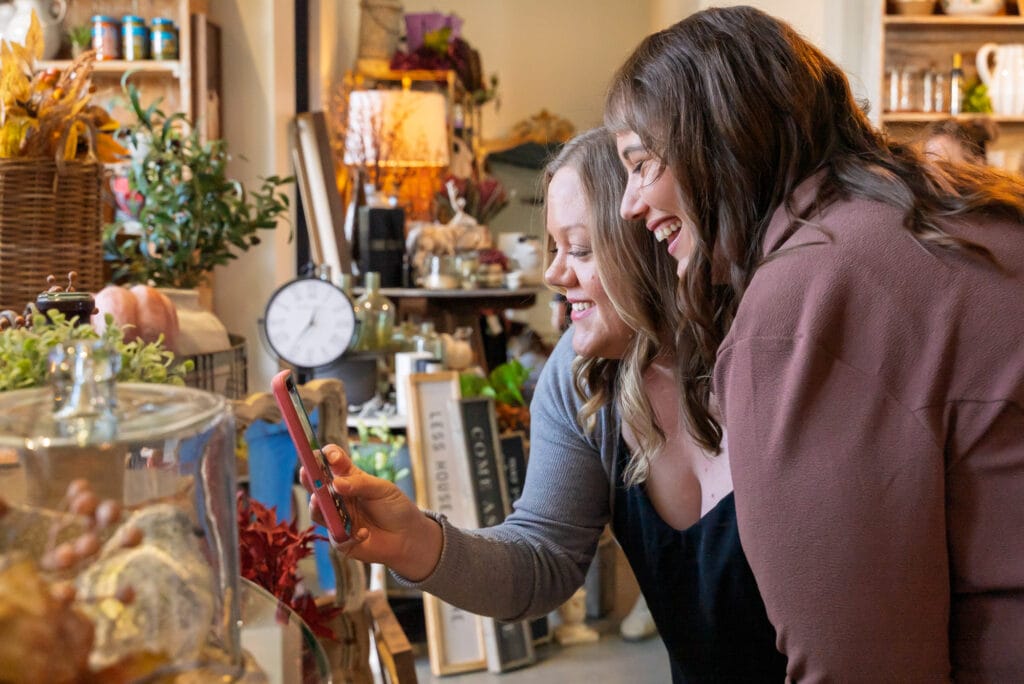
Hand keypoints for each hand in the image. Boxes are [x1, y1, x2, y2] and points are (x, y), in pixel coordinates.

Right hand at [302, 444, 442, 580]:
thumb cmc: (395, 507)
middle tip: (305, 471)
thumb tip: (336, 483)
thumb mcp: (382, 489)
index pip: (333, 463)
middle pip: (317, 486)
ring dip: (317, 506)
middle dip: (309, 478)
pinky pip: (337, 537)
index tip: (328, 454)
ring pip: (318, 512)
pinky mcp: (342, 540)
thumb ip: (360, 484)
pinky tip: (364, 532)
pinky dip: (349, 535)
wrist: (408, 537)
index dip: (328, 456)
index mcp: (348, 479)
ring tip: (319, 500)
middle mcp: (339, 497)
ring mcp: (338, 518)